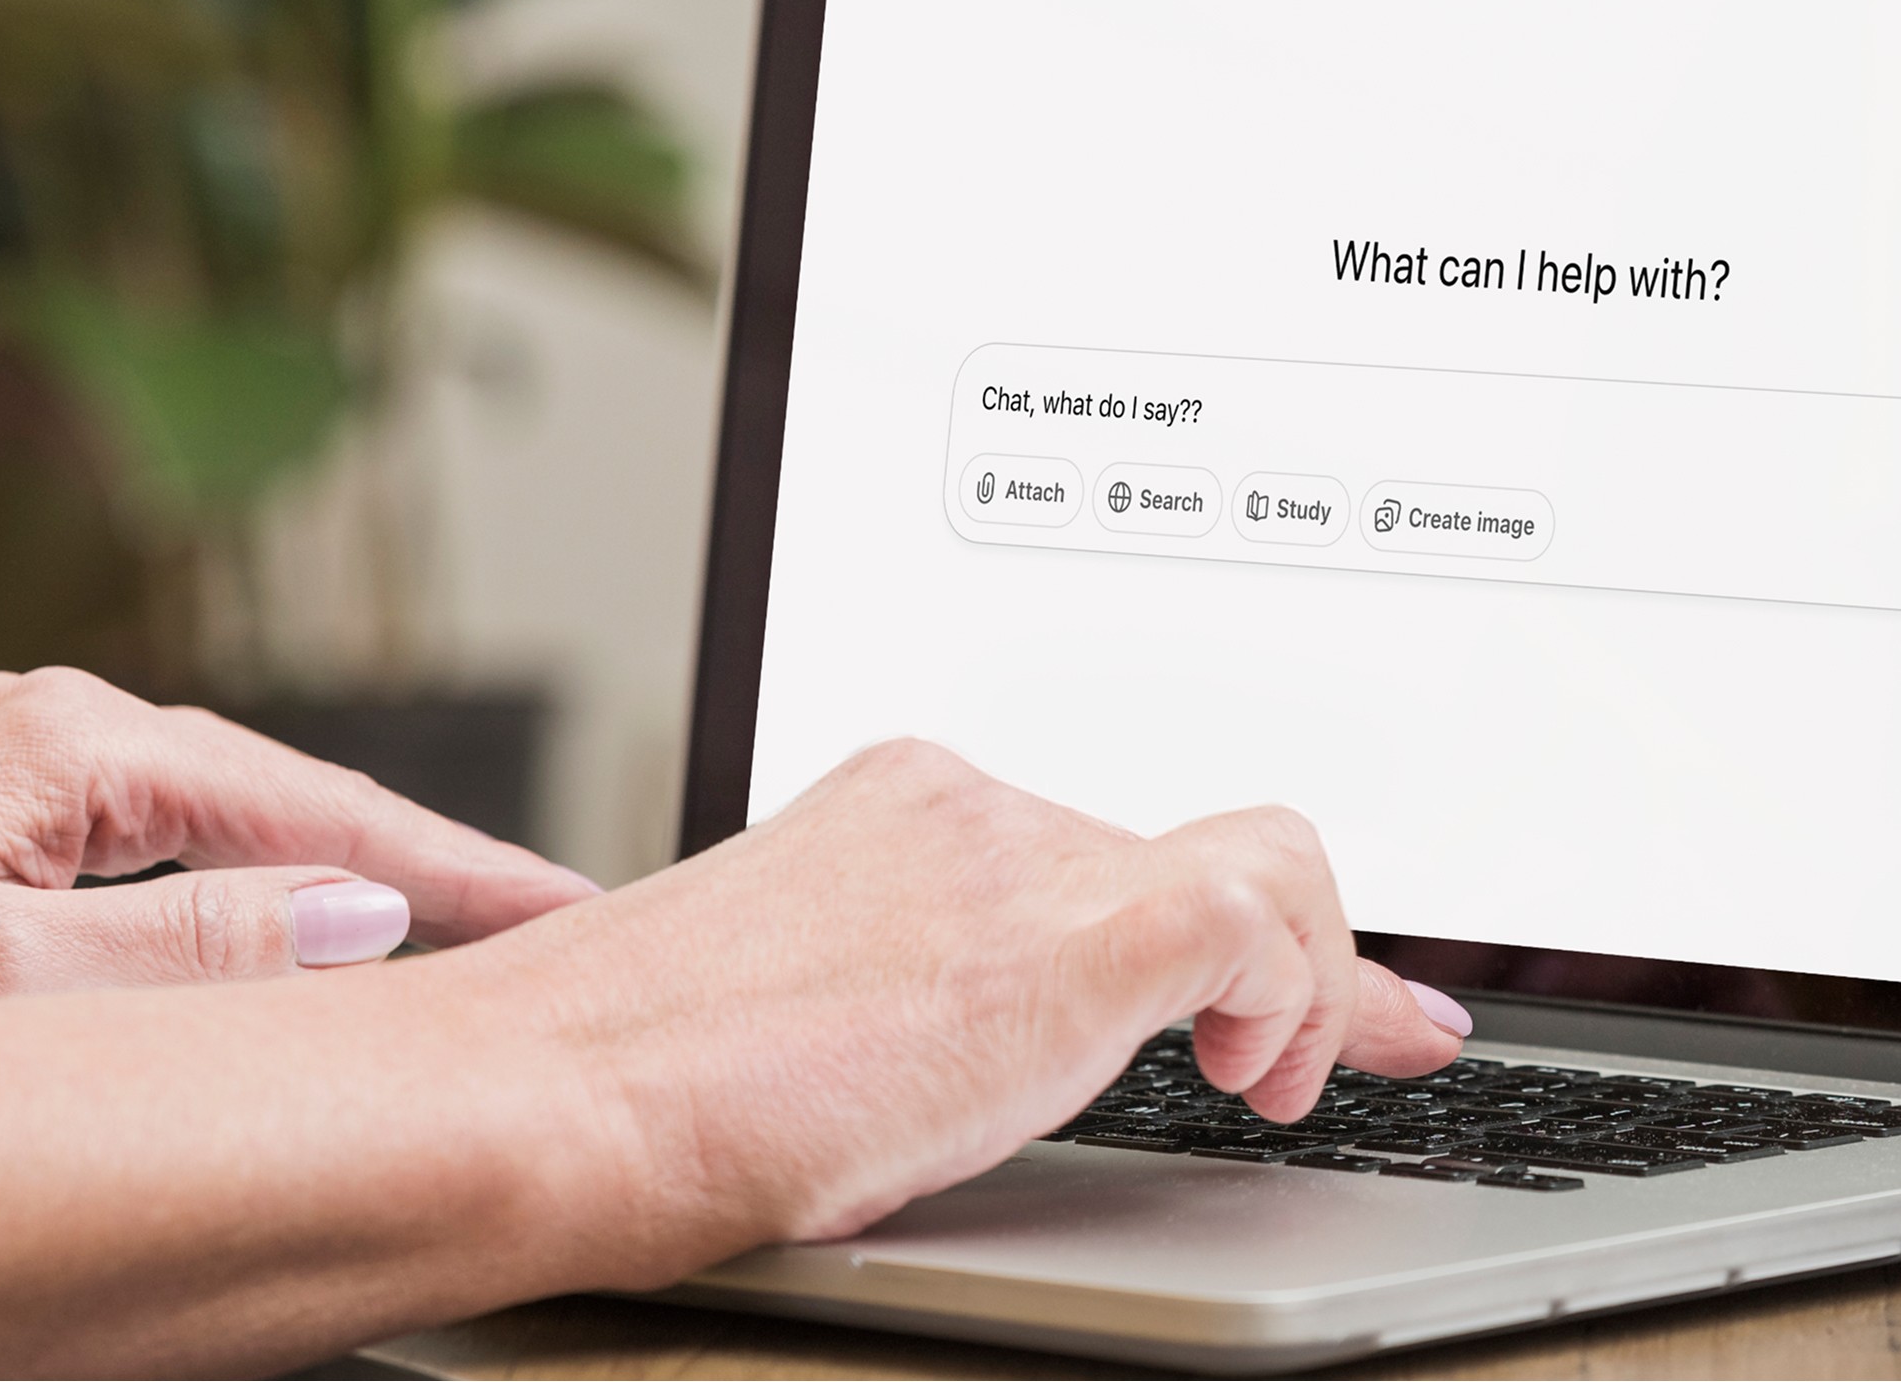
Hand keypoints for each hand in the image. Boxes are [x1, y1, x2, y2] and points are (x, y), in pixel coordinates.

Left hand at [0, 667, 601, 999]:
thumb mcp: (2, 986)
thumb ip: (196, 948)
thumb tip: (361, 910)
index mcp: (68, 744)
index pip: (324, 809)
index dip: (462, 867)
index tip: (569, 909)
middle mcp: (39, 727)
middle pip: (282, 796)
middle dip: (416, 858)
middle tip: (543, 920)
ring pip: (212, 821)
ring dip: (324, 872)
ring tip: (439, 928)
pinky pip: (144, 845)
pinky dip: (230, 888)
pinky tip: (266, 926)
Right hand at [463, 738, 1472, 1254]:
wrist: (540, 1095)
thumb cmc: (614, 1091)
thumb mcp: (791, 1014)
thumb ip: (902, 1002)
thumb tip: (968, 1066)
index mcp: (904, 809)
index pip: (1108, 835)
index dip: (1222, 919)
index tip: (1275, 988)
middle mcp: (969, 806)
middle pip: (1194, 851)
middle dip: (1297, 954)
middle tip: (1359, 1040)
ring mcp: (1018, 857)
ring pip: (1263, 867)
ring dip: (1309, 981)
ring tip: (1285, 1081)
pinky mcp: (1064, 933)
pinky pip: (1257, 921)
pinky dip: (1297, 998)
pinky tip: (1260, 1079)